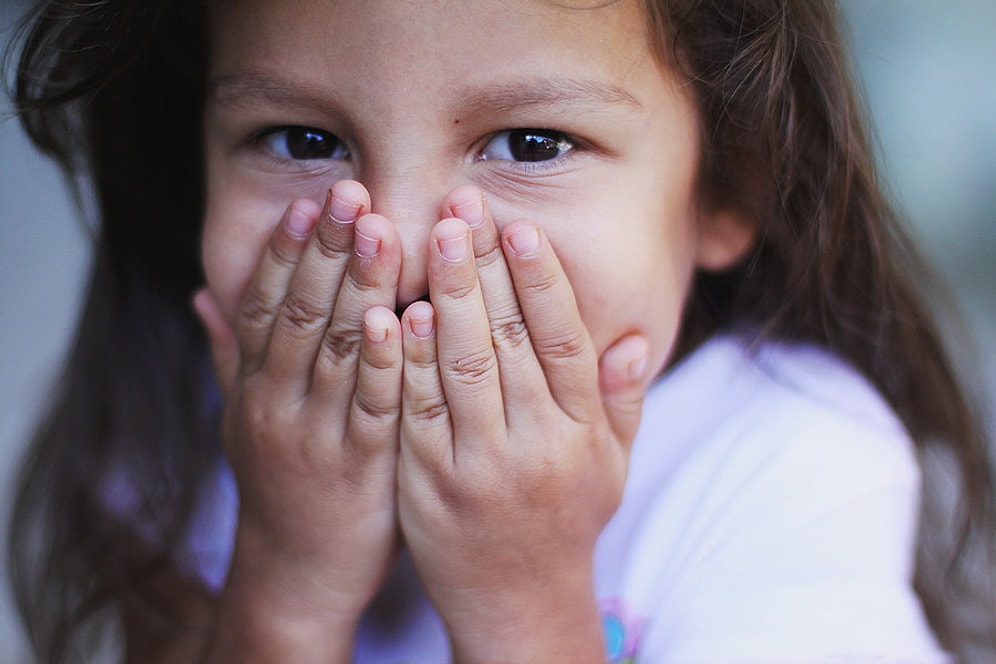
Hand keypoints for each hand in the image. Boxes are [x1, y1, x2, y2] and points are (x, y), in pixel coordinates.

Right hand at [193, 182, 403, 658]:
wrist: (297, 573)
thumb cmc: (281, 484)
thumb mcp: (243, 419)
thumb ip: (230, 354)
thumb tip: (202, 293)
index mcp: (255, 388)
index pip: (267, 307)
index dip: (287, 252)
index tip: (309, 201)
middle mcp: (279, 404)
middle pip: (303, 315)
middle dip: (327, 249)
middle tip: (352, 191)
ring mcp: (320, 435)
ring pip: (339, 349)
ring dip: (359, 285)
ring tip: (379, 229)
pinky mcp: (363, 467)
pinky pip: (375, 406)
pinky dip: (387, 360)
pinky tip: (402, 316)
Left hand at [397, 187, 648, 662]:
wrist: (517, 602)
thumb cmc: (566, 522)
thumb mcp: (611, 467)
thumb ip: (621, 402)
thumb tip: (634, 337)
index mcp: (581, 433)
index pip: (564, 340)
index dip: (542, 280)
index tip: (520, 226)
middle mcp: (535, 444)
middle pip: (510, 341)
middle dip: (486, 266)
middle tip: (465, 204)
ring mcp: (480, 465)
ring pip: (462, 367)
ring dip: (448, 296)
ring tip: (435, 237)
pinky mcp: (430, 484)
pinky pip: (418, 413)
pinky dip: (409, 360)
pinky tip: (400, 312)